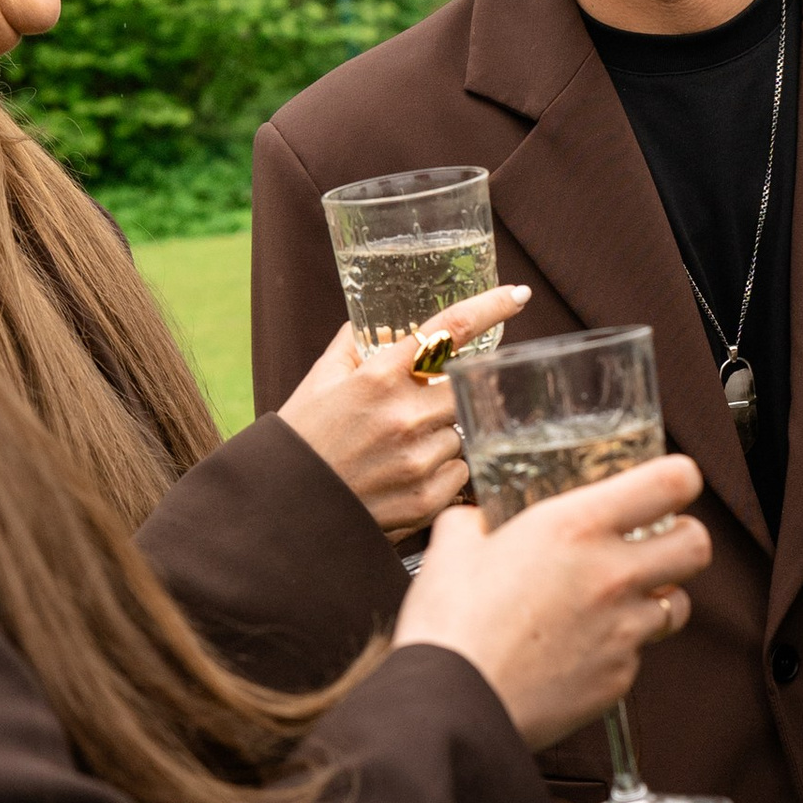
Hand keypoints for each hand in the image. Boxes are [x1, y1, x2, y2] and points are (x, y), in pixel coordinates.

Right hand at [277, 288, 529, 533]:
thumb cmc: (302, 437)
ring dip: (441, 434)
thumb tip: (388, 327)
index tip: (517, 296)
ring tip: (398, 449)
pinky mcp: (425, 499)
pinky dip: (442, 470)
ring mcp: (418, 460)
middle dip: (451, 391)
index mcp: (380, 377)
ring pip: (462, 432)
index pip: (450, 330)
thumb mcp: (322, 379)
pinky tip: (406, 474)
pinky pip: (460, 472)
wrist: (284, 507)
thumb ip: (356, 345)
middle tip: (422, 405)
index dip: (490, 307)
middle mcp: (404, 416)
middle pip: (465, 386)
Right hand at [394, 457, 710, 750]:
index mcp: (577, 527)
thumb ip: (473, 523)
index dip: (679, 479)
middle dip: (684, 539)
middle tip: (657, 544)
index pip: (672, 482)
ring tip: (619, 602)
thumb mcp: (452, 548)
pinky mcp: (619, 679)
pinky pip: (638, 655)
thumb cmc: (450, 625)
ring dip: (657, 599)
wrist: (452, 704)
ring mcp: (623, 631)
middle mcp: (613, 575)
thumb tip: (475, 520)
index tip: (670, 485)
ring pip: (679, 605)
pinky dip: (619, 650)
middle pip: (697, 545)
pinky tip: (581, 650)